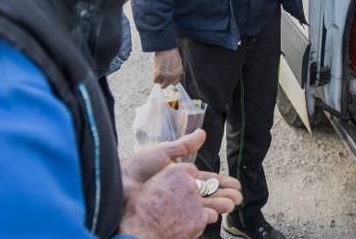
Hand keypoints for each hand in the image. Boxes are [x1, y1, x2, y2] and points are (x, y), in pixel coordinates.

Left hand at [119, 131, 242, 238]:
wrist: (117, 183)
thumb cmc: (136, 168)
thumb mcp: (162, 153)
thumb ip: (183, 146)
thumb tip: (203, 133)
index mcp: (182, 179)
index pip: (208, 183)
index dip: (223, 184)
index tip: (237, 186)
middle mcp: (181, 195)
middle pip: (208, 198)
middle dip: (225, 197)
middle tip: (238, 198)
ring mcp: (176, 208)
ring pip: (201, 210)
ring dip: (218, 208)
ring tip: (230, 205)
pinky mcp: (169, 220)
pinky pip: (188, 221)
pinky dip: (201, 219)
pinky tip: (211, 215)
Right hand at [153, 48, 182, 86]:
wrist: (166, 47)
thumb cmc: (171, 53)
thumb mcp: (178, 63)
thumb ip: (176, 71)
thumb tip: (173, 76)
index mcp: (179, 73)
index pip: (174, 83)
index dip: (170, 80)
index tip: (168, 78)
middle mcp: (173, 76)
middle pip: (166, 85)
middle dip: (163, 81)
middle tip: (161, 75)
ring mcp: (166, 75)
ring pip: (160, 84)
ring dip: (159, 79)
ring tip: (159, 72)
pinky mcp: (158, 74)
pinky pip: (155, 81)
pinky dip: (154, 77)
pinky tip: (155, 72)